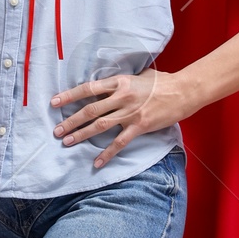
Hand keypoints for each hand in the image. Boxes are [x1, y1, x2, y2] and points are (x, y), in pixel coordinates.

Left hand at [50, 68, 194, 170]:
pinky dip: (107, 153)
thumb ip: (122, 81)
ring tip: (67, 142)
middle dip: (71, 120)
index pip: (88, 88)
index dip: (70, 96)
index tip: (54, 102)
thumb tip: (109, 84)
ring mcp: (130, 112)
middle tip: (56, 130)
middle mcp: (121, 97)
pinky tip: (97, 162)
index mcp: (119, 82)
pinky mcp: (140, 126)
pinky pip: (119, 142)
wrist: (184, 91)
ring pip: (100, 125)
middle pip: (90, 110)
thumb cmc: (162, 82)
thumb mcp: (139, 75)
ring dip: (82, 134)